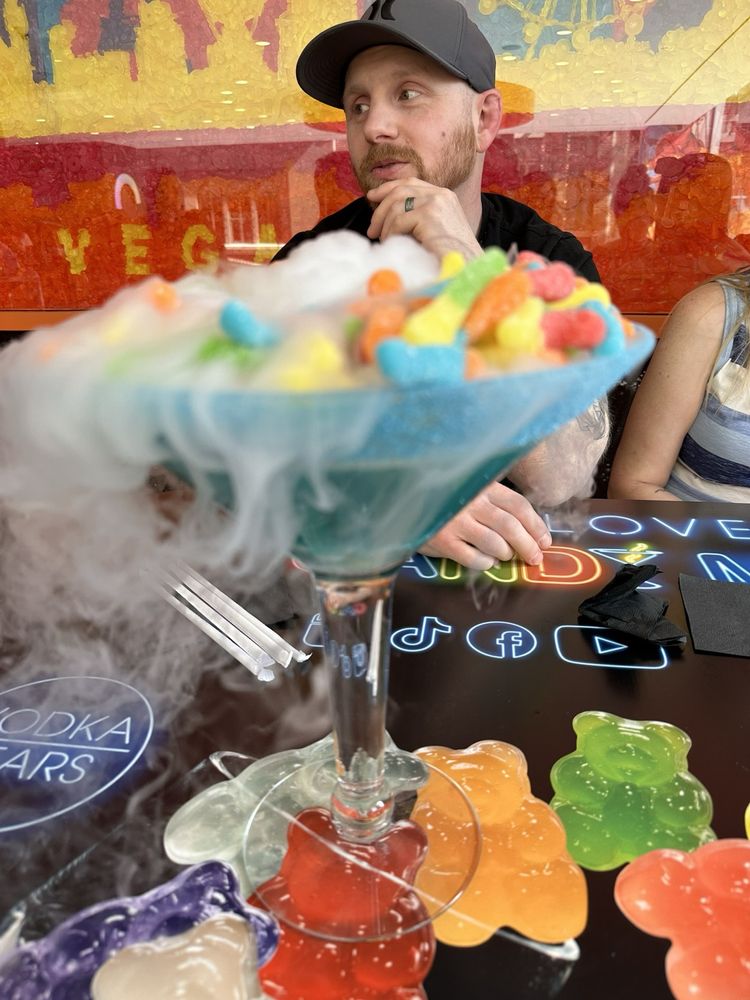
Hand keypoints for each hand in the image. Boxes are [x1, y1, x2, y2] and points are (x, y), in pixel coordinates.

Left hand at [366, 179, 481, 259]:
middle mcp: (441, 194)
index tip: (372, 197)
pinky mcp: (429, 215)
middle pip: (400, 190)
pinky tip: (393, 244)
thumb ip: (417, 217)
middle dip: (380, 209)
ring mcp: (436, 202)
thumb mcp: (434, 230)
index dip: (388, 188)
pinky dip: (391, 234)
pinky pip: (399, 221)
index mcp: (444, 195)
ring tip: (384, 241)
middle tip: (372, 230)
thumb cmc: (450, 256)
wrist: (467, 266)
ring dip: (385, 226)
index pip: (410, 182)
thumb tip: (385, 214)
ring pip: (396, 206)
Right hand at [419, 482, 552, 570]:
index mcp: (482, 486)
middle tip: (535, 558)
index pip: (518, 506)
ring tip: (507, 556)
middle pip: (510, 526)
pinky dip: (487, 563)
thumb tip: (529, 529)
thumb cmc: (445, 498)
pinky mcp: (443, 542)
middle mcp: (471, 503)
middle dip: (528, 545)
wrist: (406, 503)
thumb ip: (494, 502)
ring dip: (507, 553)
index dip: (536, 525)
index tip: (545, 541)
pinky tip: (488, 561)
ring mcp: (456, 522)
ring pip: (495, 543)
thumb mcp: (470, 490)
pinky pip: (474, 558)